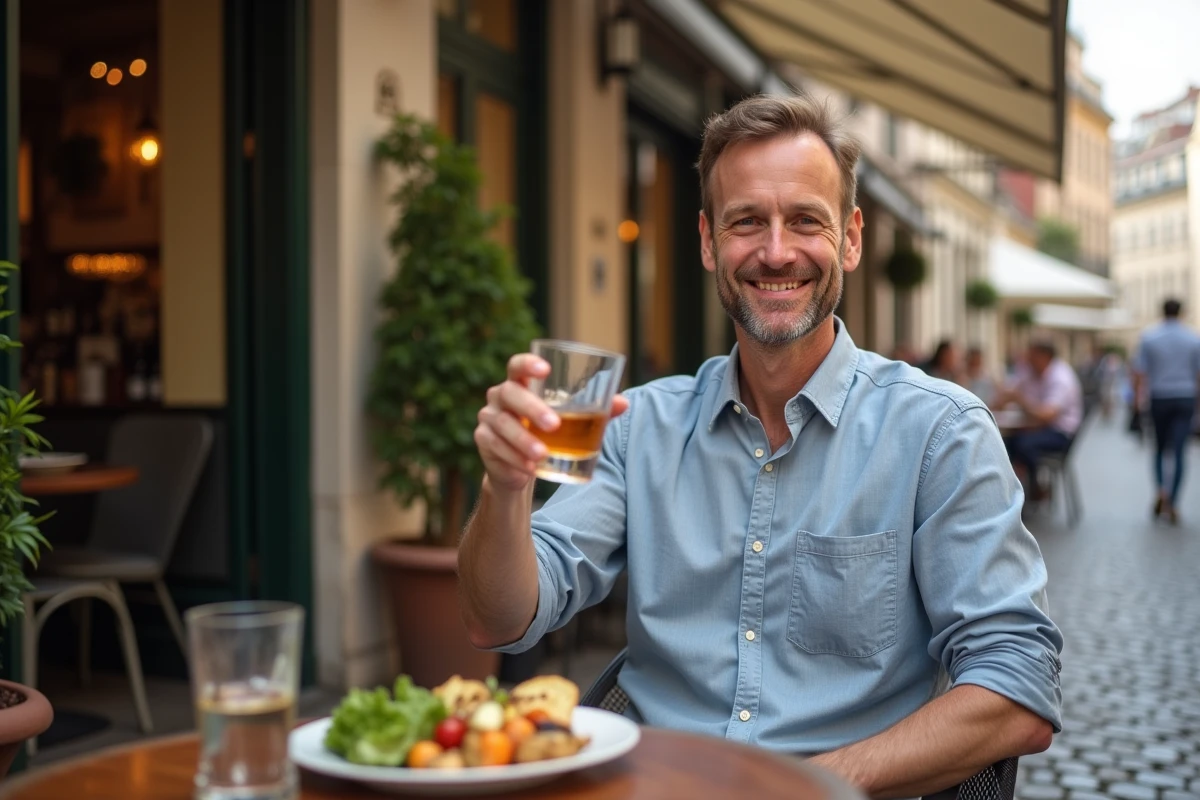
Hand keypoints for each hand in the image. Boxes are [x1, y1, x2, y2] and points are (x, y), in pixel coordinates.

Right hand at [475, 353, 628, 492]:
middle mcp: (500, 396)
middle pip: (510, 394)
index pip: (517, 365)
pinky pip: (495, 447)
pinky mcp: (484, 441)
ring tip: (543, 454)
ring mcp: (488, 418)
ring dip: (523, 440)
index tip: (545, 369)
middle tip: (554, 425)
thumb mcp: (572, 421)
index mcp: (521, 383)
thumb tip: (623, 403)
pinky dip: (513, 458)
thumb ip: (596, 411)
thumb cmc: (548, 433)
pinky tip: (529, 468)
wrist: (520, 466)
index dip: (528, 364)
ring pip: (502, 424)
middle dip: (532, 408)